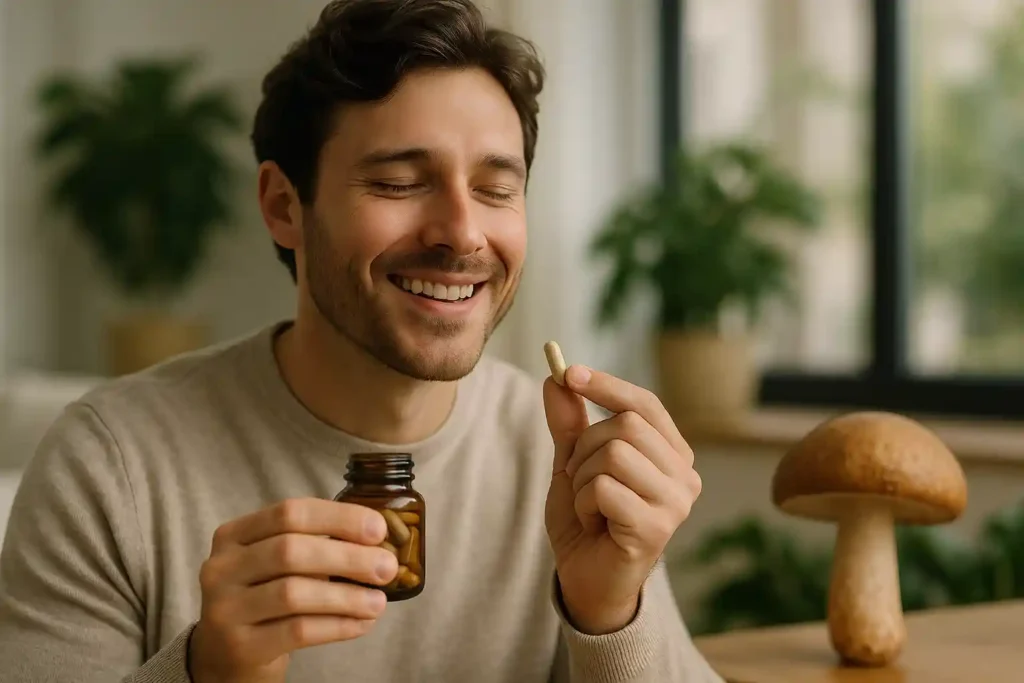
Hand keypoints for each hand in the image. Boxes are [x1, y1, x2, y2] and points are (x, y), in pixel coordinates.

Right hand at [188, 498, 398, 682]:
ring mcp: (225, 608)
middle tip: (387, 568)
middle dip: (347, 557)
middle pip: (290, 551)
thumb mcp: (278, 564)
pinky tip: (361, 624)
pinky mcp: (239, 645)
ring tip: (378, 602)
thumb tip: (378, 544)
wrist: (227, 656)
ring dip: (346, 597)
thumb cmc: (266, 598)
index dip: (338, 517)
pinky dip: (336, 626)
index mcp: (234, 535)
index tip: (378, 530)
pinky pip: (297, 631)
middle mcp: (221, 567)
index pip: (289, 512)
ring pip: (293, 593)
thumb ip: (316, 545)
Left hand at [543, 365, 701, 634]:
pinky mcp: (658, 528)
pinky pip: (606, 489)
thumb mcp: (573, 464)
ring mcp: (675, 503)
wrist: (586, 580)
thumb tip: (555, 379)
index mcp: (671, 453)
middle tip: (580, 478)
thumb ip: (570, 424)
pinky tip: (594, 524)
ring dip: (584, 478)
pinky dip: (585, 504)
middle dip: (585, 447)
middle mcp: (684, 474)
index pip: (645, 404)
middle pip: (626, 425)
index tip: (568, 373)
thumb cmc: (588, 520)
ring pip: (614, 453)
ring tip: (591, 506)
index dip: (607, 385)